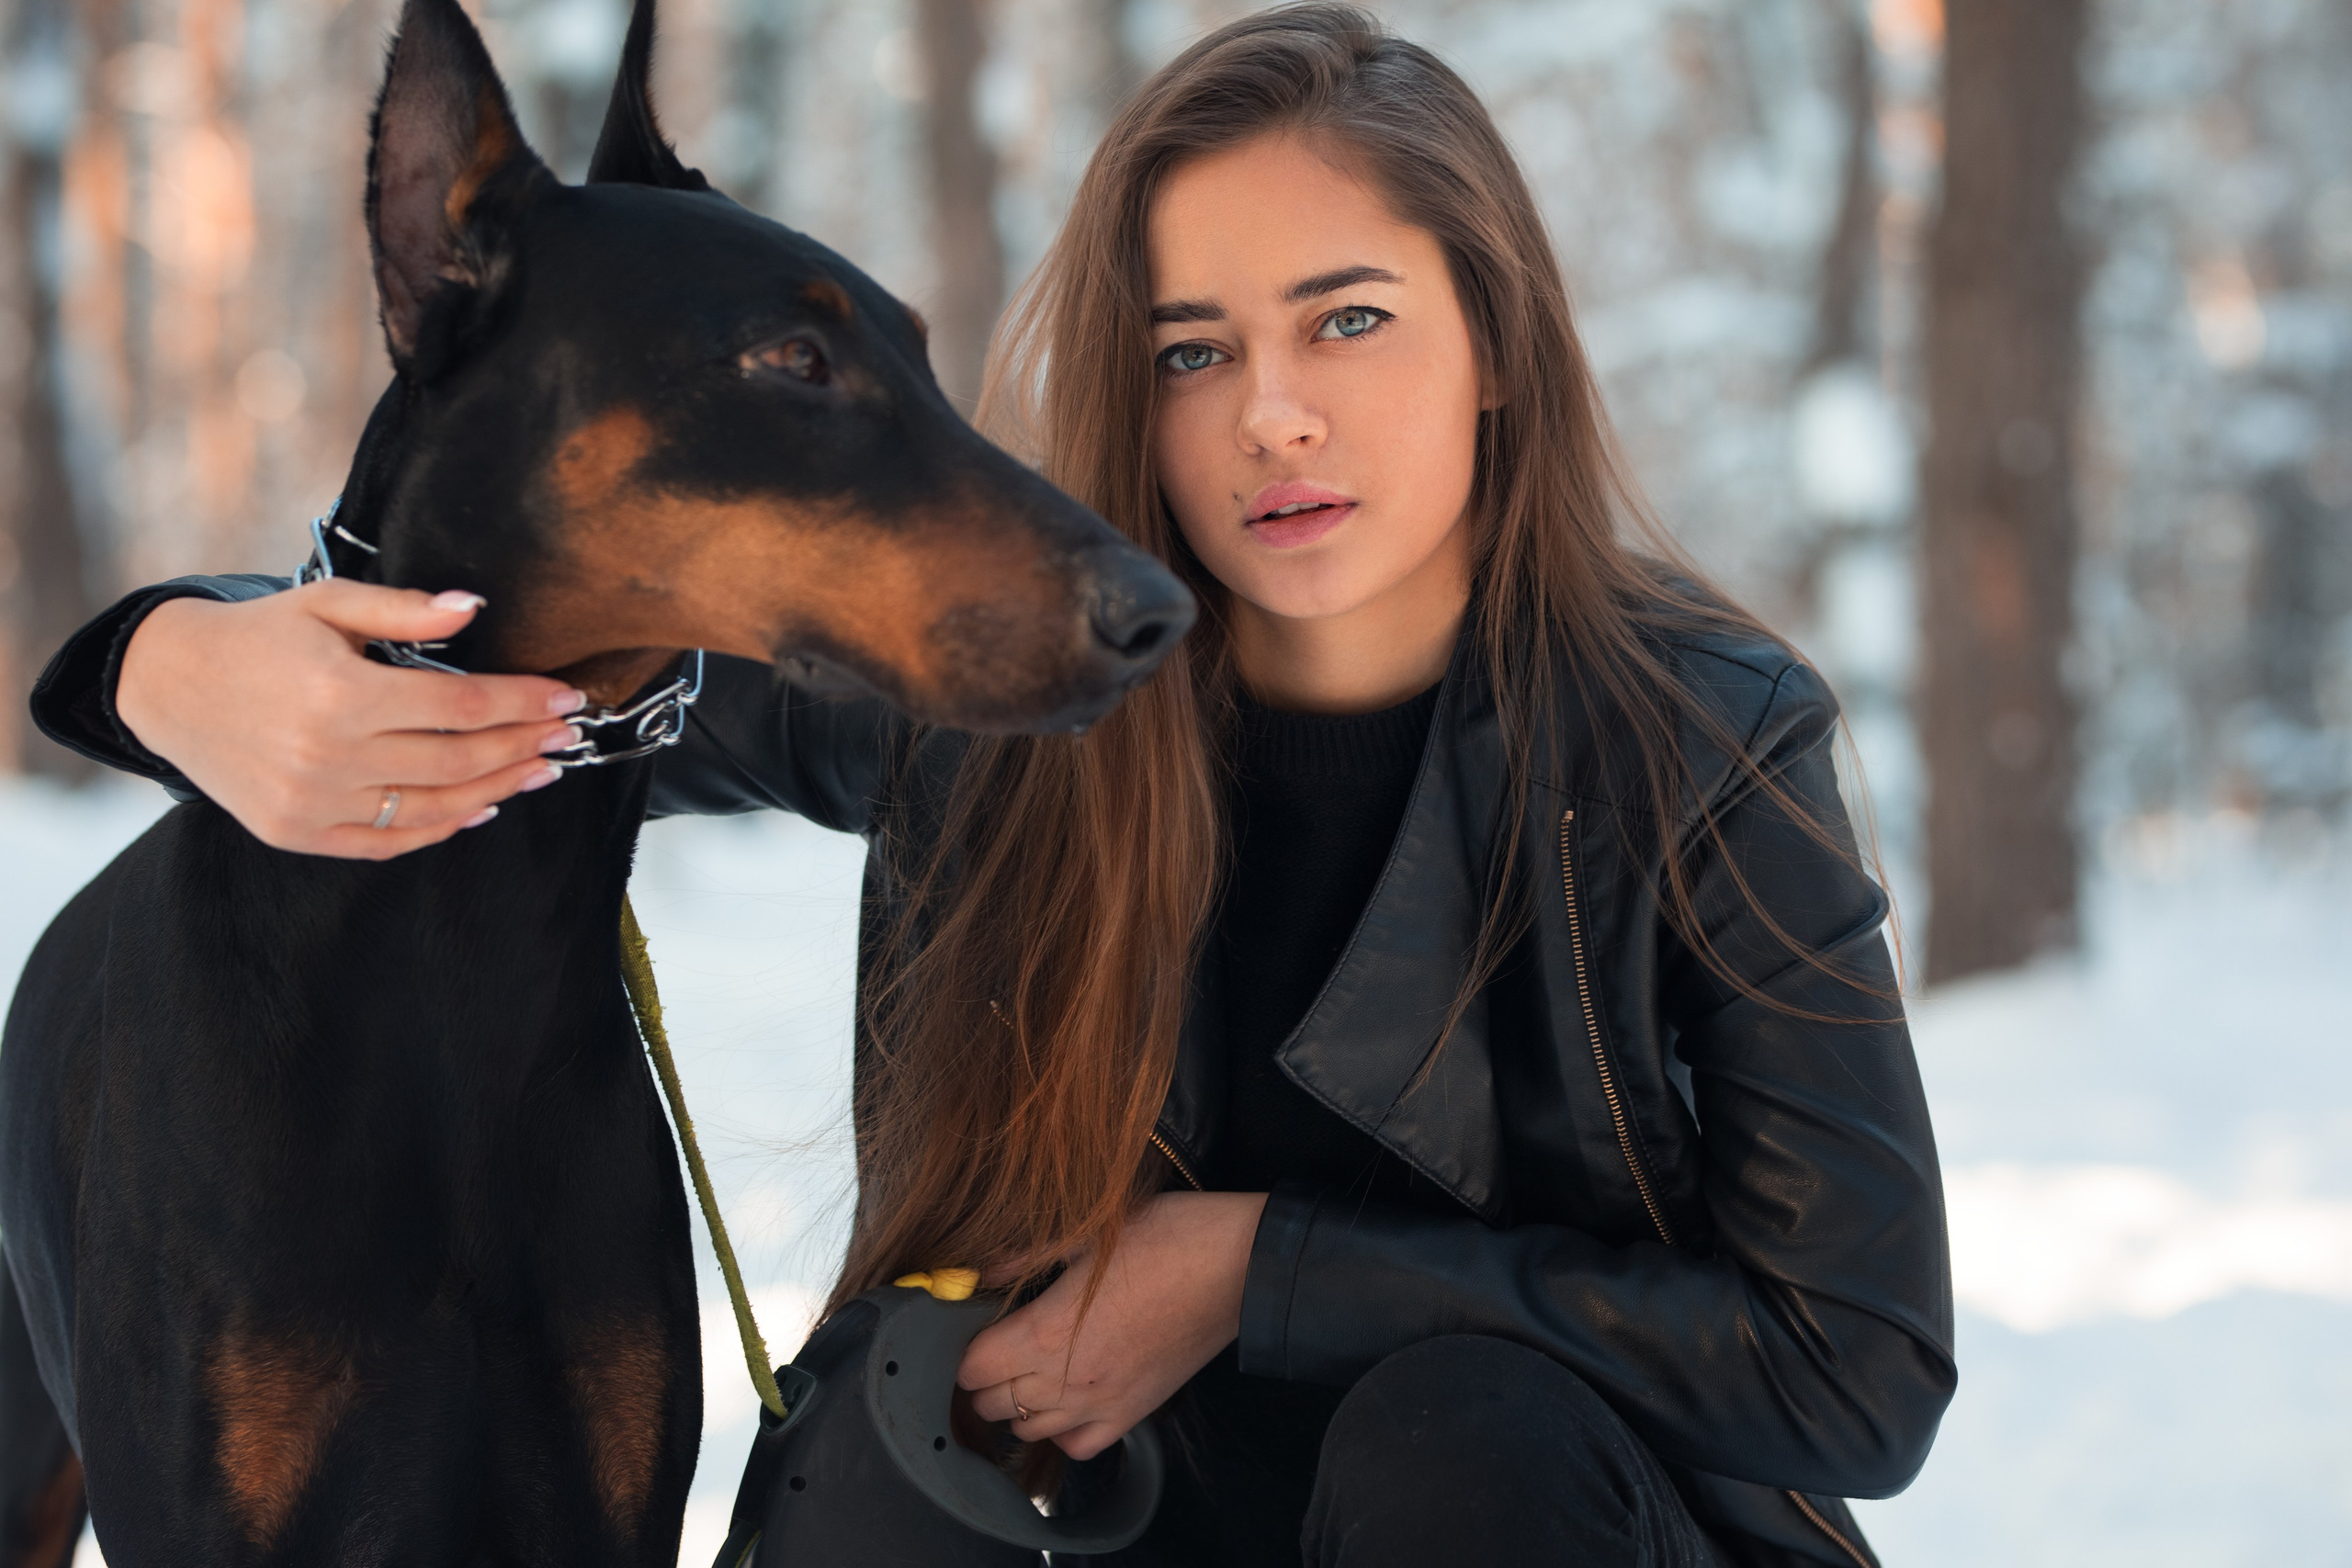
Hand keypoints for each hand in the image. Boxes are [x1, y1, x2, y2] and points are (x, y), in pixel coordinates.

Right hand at [117, 581, 588, 859]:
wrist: (166, 685)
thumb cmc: (257, 637)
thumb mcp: (327, 604)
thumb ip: (405, 610)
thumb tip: (475, 607)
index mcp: (342, 694)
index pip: (463, 705)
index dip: (523, 702)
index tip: (567, 698)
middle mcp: (329, 756)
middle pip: (459, 760)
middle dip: (524, 746)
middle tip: (566, 736)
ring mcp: (314, 803)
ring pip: (434, 808)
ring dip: (498, 790)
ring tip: (539, 770)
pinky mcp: (298, 833)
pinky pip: (389, 841)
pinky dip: (441, 828)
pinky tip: (479, 808)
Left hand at [958, 1190, 1267, 1460]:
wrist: (1235, 1267)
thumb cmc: (1164, 1238)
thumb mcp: (1086, 1235)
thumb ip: (1025, 1258)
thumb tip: (982, 1272)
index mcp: (1045, 1331)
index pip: (971, 1368)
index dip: (964, 1348)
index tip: (974, 1327)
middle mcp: (1065, 1380)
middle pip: (992, 1405)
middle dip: (985, 1377)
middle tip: (997, 1344)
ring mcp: (1100, 1404)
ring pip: (1029, 1431)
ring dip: (1019, 1405)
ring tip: (1029, 1370)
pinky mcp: (1133, 1415)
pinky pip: (1078, 1447)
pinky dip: (1064, 1431)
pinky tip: (1068, 1399)